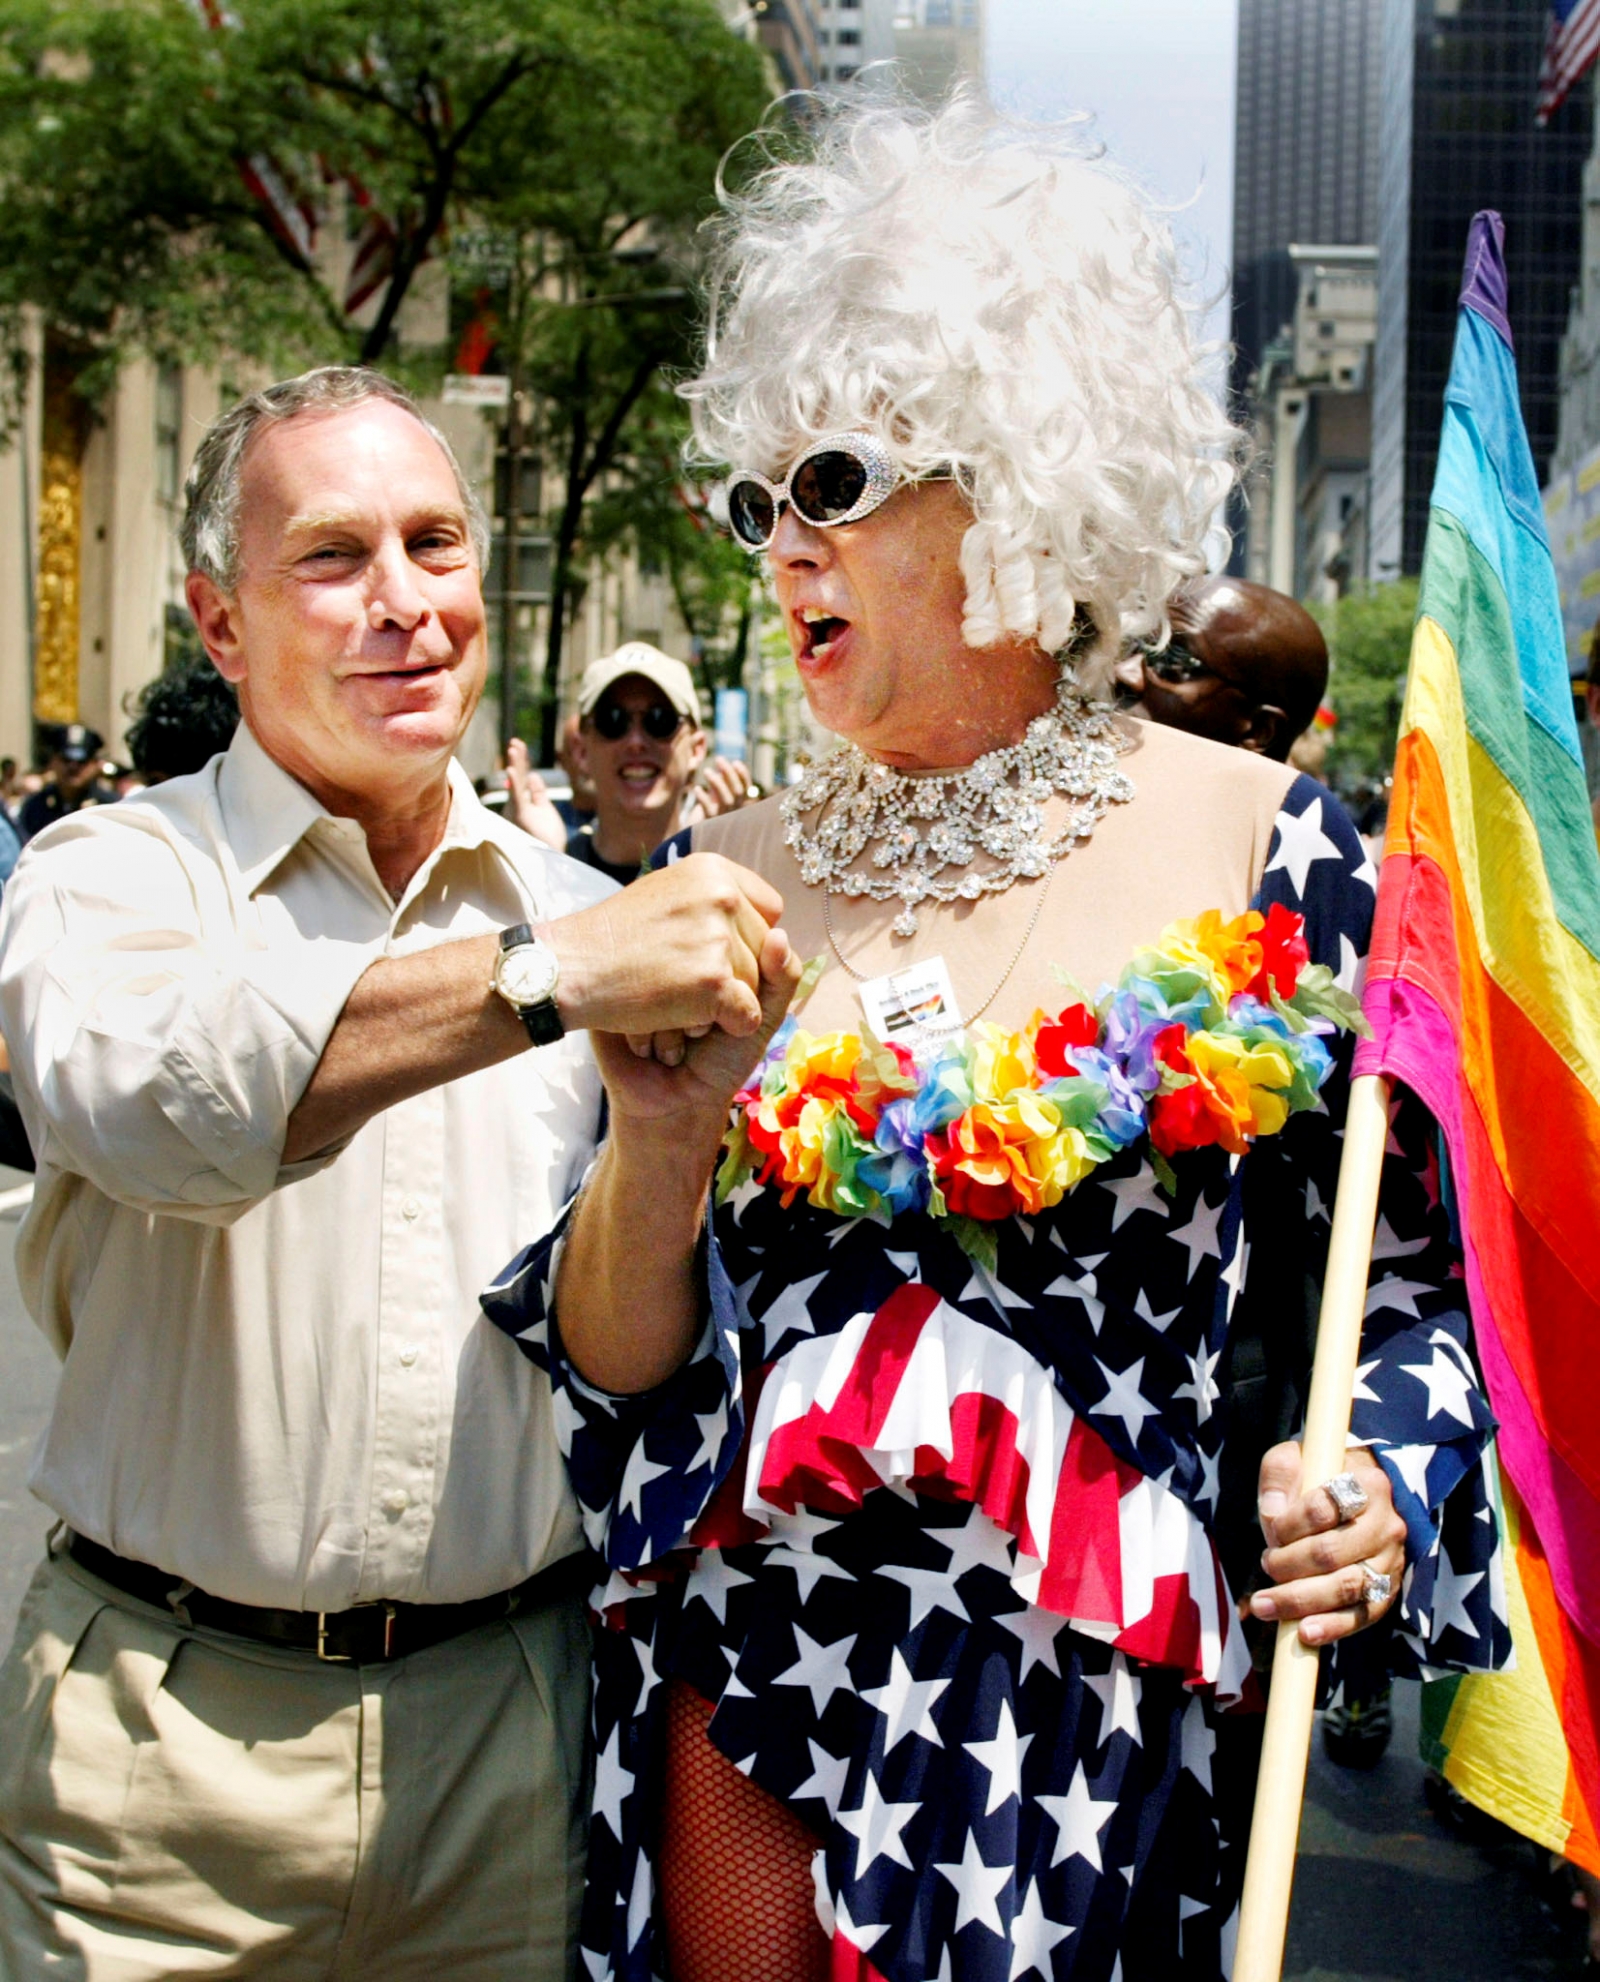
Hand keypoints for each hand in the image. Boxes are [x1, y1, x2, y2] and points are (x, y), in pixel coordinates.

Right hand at [505, 738, 566, 849]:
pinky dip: (515, 783)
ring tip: (514, 748)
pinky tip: (512, 771)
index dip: (521, 761)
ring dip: (516, 764)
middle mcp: (517, 805)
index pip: (522, 778)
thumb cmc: (547, 838)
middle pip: (519, 777)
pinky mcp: (523, 816)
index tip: (518, 745)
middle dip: (518, 758)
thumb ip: (538, 793)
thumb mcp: (545, 810)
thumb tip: (533, 774)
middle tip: (515, 742)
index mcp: (522, 803)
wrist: (550, 859)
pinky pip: (518, 798)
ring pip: (517, 783)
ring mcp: (518, 810)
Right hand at [545, 852, 784, 1039]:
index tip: (710, 954)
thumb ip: (724, 911)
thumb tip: (783, 937)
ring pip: (756, 986)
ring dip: (721, 1005)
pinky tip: (684, 1023)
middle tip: (679, 980)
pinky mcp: (713, 980)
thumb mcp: (671, 903)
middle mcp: (721, 894)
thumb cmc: (614, 942)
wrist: (568, 971)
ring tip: (673, 999)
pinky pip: (747, 1015)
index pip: (769, 910)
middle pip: (765, 951)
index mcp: (712, 869)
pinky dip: (723, 1028)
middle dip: (734, 975)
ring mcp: (718, 936)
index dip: (748, 940)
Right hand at [592, 925, 798, 1140]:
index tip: (731, 1018)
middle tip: (700, 1035)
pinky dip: (648, 1029)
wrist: (674, 1104)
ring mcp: (643, 970)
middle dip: (709, 1003)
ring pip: (666, 973)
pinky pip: (633, 993)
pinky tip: (647, 1048)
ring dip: (676, 1020)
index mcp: (715, 952)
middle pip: (703, 952)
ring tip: (675, 1045)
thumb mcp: (764, 1017)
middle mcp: (677, 955)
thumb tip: (778, 933)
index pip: (739, 937)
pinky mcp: (613, 993)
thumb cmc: (721, 1060)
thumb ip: (782, 977)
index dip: (741, 982)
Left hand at [684, 756, 753, 823]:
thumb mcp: (715, 795)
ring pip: (726, 799)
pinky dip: (703, 798)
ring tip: (706, 770)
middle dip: (729, 773)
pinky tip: (697, 789)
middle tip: (718, 759)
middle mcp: (734, 811)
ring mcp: (723, 818)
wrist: (693, 834)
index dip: (744, 775)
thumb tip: (722, 766)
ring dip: (717, 782)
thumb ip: (721, 782)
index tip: (736, 762)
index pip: (747, 788)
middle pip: (738, 791)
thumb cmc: (706, 810)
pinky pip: (709, 809)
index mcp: (738, 804)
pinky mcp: (709, 824)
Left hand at [1248, 1443, 1405, 1645]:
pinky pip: (1362, 1616)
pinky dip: (1332, 1627)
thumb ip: (1279, 1476)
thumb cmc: (1319, 1476)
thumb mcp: (1295, 1459)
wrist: (1358, 1495)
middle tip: (1265, 1564)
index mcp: (1368, 1484)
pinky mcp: (1386, 1591)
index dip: (1288, 1525)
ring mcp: (1390, 1561)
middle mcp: (1387, 1524)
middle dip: (1288, 1565)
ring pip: (1346, 1588)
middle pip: (1331, 1553)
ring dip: (1300, 1600)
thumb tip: (1272, 1515)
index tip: (1271, 1531)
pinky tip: (1303, 1632)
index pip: (1322, 1509)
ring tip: (1264, 1604)